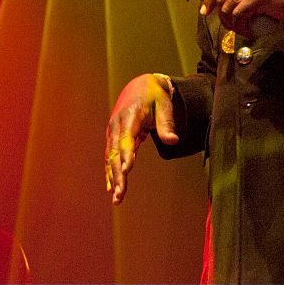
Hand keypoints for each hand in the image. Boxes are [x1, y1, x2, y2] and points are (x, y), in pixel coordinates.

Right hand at [104, 73, 177, 204]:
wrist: (139, 85)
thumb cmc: (154, 96)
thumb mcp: (164, 105)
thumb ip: (166, 124)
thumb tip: (173, 141)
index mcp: (129, 116)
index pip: (126, 138)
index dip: (126, 154)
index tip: (127, 170)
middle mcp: (117, 125)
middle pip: (116, 153)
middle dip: (118, 175)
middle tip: (120, 195)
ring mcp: (113, 132)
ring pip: (111, 158)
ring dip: (113, 178)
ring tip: (117, 199)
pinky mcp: (113, 138)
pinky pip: (111, 157)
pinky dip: (111, 172)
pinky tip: (112, 189)